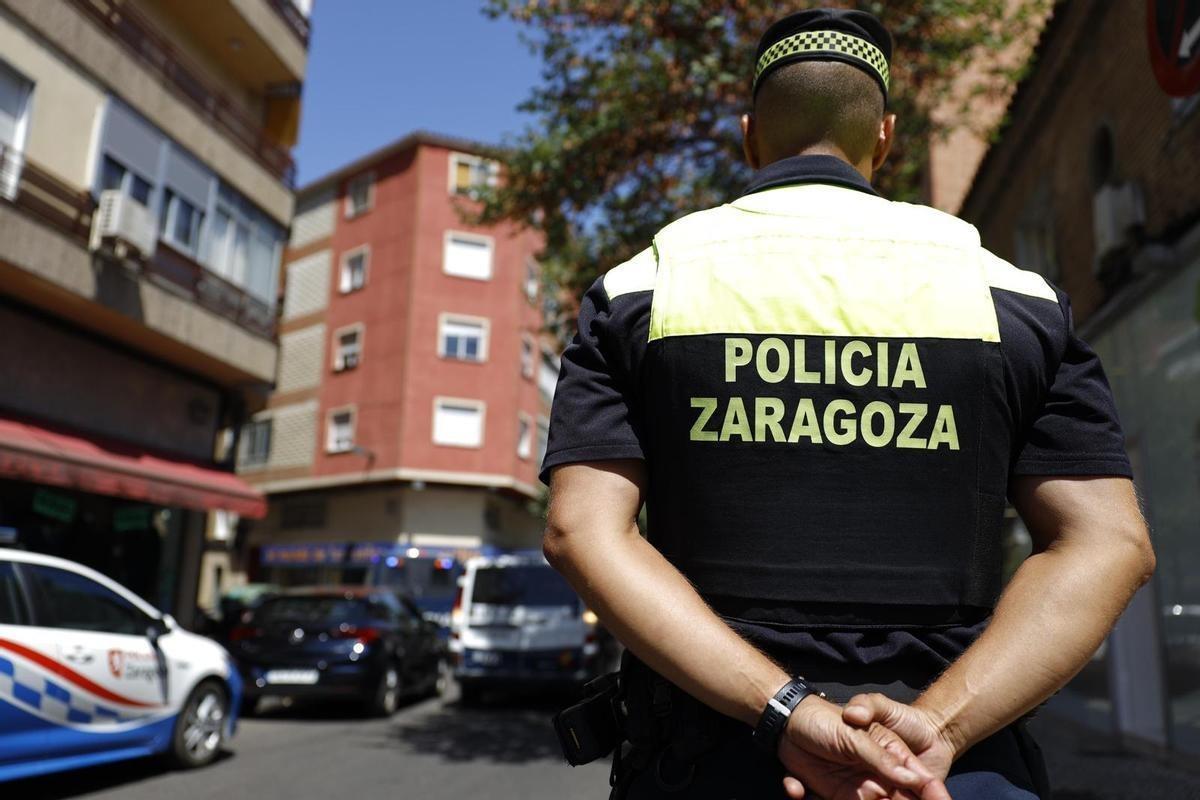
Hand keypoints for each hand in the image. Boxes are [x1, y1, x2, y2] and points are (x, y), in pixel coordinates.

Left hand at [776, 696, 951, 799]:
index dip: (933, 794)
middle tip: (876, 797)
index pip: (918, 780)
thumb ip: (882, 759)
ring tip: (847, 798)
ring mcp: (858, 787)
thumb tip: (912, 779)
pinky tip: (804, 792)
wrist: (786, 722)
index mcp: (890, 754)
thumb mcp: (854, 736)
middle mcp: (877, 775)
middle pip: (899, 799)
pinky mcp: (834, 796)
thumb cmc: (824, 720)